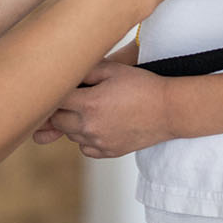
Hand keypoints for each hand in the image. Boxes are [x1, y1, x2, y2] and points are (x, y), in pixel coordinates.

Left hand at [36, 60, 170, 157]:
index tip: (56, 86)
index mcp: (89, 104)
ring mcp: (99, 142)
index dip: (54, 92)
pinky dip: (85, 138)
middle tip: (70, 97)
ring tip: (89, 108)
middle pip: (58, 121)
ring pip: (70, 135)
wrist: (168, 110)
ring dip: (72, 123)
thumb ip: (86, 70)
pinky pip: (85, 148)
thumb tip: (66, 71)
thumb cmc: (142, 86)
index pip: (56, 100)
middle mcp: (90, 126)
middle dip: (60, 109)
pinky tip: (97, 124)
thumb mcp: (113, 69)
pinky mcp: (108, 152)